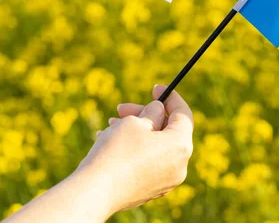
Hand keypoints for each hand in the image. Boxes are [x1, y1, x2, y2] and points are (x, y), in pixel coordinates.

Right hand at [78, 85, 193, 216]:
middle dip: (145, 115)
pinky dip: (133, 148)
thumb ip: (152, 113)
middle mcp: (179, 165)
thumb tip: (159, 111)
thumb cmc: (116, 151)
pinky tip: (109, 140)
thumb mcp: (135, 122)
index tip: (155, 88)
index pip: (183, 114)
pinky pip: (146, 162)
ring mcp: (166, 180)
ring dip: (135, 130)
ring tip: (110, 124)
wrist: (95, 191)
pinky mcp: (150, 190)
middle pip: (168, 130)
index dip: (170, 98)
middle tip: (122, 108)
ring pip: (154, 146)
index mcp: (181, 145)